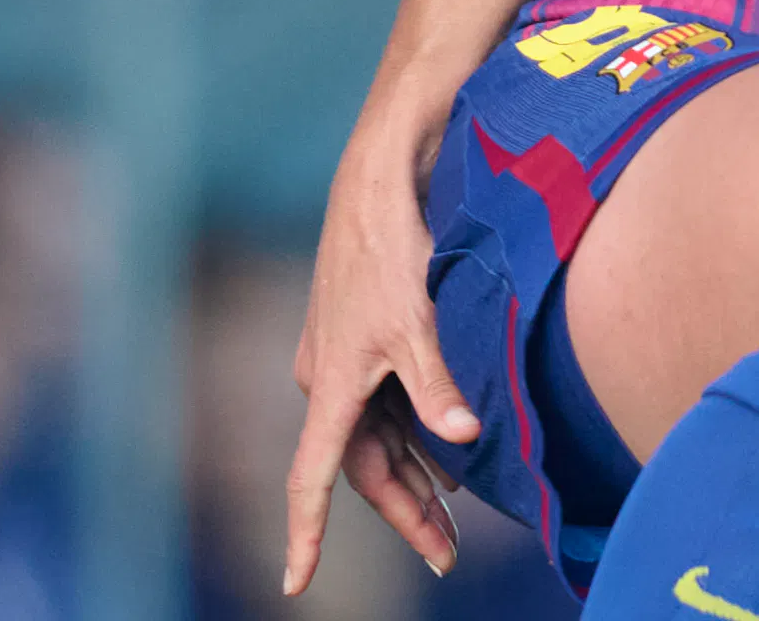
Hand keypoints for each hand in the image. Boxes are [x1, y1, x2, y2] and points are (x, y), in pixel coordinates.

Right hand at [284, 141, 475, 590]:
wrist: (382, 177)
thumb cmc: (394, 248)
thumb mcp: (421, 321)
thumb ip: (439, 386)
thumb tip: (464, 439)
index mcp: (331, 384)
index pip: (312, 478)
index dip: (305, 533)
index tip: (294, 583)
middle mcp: (328, 378)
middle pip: (361, 465)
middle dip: (404, 512)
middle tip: (446, 554)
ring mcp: (344, 357)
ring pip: (376, 436)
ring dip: (413, 476)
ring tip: (454, 519)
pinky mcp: (362, 336)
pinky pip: (383, 404)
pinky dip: (414, 433)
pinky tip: (449, 452)